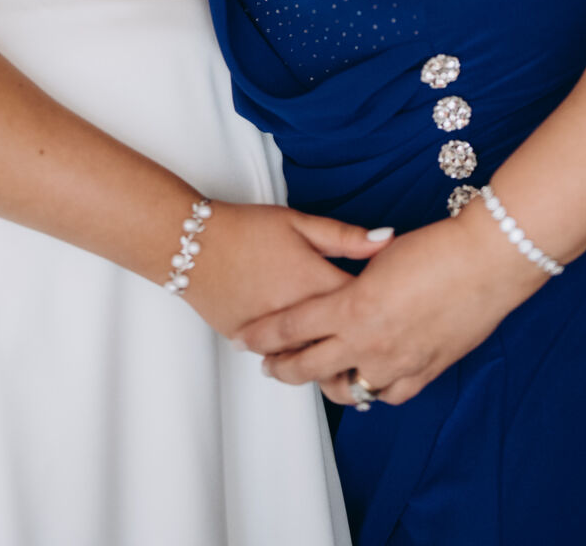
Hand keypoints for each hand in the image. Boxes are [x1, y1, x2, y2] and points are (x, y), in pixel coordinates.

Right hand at [184, 203, 393, 340]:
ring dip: (330, 359)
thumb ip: (346, 237)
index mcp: (314, 285)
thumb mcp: (299, 223)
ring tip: (352, 356)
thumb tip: (387, 239)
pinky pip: (281, 361)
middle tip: (381, 339)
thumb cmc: (246, 228)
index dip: (384, 306)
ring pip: (311, 362)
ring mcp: (271, 338)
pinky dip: (297, 359)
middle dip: (362, 343)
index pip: (364, 307)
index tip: (394, 303)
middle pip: (341, 344)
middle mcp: (296, 318)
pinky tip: (312, 355)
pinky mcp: (248, 345)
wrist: (191, 243)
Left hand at [235, 209, 545, 404]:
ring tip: (317, 373)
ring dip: (327, 381)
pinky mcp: (425, 371)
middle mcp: (369, 341)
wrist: (486, 262)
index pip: (292, 328)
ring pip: (347, 387)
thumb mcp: (380, 255)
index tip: (245, 338)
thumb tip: (336, 287)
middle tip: (267, 365)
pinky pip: (388, 393)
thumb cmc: (436, 248)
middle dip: (282, 368)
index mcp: (351, 306)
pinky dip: (372, 388)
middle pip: (309, 365)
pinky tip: (366, 380)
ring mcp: (398, 362)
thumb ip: (351, 275)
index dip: (264, 335)